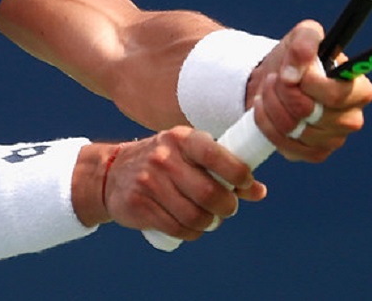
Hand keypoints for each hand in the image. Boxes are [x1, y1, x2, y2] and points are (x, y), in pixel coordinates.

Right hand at [90, 127, 266, 241]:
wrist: (112, 173)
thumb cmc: (164, 162)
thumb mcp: (189, 155)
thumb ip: (224, 169)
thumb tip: (259, 191)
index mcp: (182, 138)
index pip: (216, 155)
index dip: (238, 174)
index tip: (245, 183)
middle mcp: (164, 157)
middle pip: (209, 193)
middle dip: (226, 206)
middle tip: (227, 208)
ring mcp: (149, 181)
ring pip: (195, 216)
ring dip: (209, 223)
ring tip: (209, 218)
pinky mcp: (139, 205)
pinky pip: (178, 229)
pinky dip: (192, 233)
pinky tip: (191, 226)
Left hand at [247, 20, 371, 162]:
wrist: (276, 83)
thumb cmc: (297, 60)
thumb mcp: (302, 36)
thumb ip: (305, 42)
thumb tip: (294, 73)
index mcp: (360, 89)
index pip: (336, 95)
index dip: (308, 84)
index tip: (290, 71)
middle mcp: (351, 119)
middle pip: (308, 112)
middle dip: (283, 91)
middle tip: (275, 78)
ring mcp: (334, 140)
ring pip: (292, 128)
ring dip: (271, 104)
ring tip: (268, 89)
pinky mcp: (314, 154)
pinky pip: (284, 144)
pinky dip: (266, 123)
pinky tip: (265, 108)